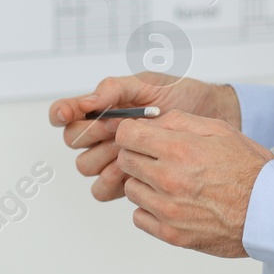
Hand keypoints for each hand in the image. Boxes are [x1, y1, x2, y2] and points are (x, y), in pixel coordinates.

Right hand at [49, 75, 241, 201]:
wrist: (211, 118)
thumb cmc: (180, 96)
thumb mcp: (148, 83)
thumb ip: (114, 89)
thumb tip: (89, 101)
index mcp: (102, 107)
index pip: (65, 112)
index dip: (61, 112)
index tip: (68, 113)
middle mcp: (102, 134)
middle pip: (73, 142)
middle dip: (92, 135)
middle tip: (117, 128)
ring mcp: (111, 158)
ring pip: (86, 167)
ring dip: (103, 160)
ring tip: (127, 152)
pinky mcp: (126, 180)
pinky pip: (102, 190)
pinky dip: (112, 183)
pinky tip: (132, 172)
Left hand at [114, 110, 273, 257]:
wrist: (269, 212)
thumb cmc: (248, 170)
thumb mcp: (219, 130)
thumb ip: (179, 121)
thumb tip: (149, 122)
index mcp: (178, 150)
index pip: (126, 135)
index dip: (131, 132)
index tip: (139, 136)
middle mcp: (168, 180)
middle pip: (125, 160)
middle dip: (137, 155)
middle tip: (158, 158)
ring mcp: (168, 210)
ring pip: (130, 189)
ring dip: (144, 183)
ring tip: (170, 182)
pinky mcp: (171, 234)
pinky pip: (139, 217)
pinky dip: (149, 210)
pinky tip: (170, 203)